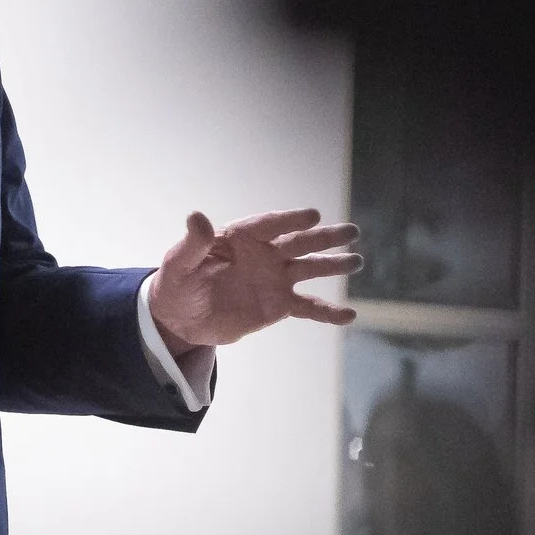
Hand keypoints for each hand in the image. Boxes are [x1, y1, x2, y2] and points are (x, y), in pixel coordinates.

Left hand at [147, 208, 362, 350]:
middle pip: (298, 242)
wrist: (182, 319)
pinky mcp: (278, 305)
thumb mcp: (179, 264)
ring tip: (357, 261)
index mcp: (241, 238)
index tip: (313, 216)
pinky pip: (307, 307)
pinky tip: (349, 315)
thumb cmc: (177, 285)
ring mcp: (274, 279)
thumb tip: (197, 217)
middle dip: (325, 237)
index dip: (291, 220)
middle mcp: (264, 254)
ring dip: (333, 265)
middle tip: (351, 232)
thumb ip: (192, 243)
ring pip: (309, 268)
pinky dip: (327, 311)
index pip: (269, 225)